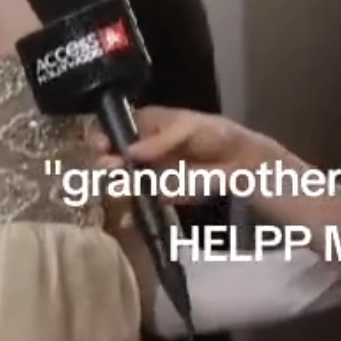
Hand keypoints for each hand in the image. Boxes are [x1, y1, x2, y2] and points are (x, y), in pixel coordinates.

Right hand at [86, 108, 276, 200]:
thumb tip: (129, 151)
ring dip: (115, 185)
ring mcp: (149, 171)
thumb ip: (161, 140)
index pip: (117, 126)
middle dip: (106, 160)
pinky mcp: (159, 194)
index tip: (100, 145)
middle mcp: (143, 147)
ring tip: (119, 186)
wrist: (240, 161)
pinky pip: (140, 201)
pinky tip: (127, 218)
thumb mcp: (189, 127)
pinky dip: (131, 211)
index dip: (105, 134)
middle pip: (114, 154)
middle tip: (108, 166)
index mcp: (148, 123)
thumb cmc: (214, 133)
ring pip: (122, 179)